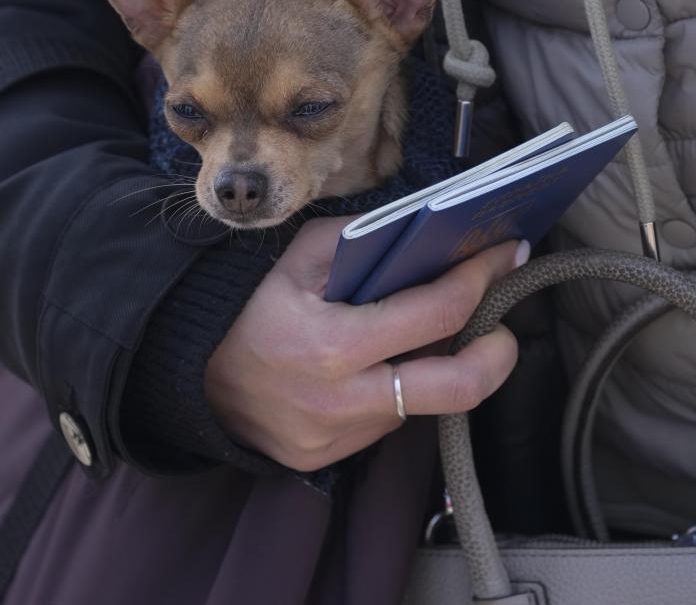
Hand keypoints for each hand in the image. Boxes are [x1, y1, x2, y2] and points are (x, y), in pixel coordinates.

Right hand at [205, 217, 527, 471]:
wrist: (189, 374)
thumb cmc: (250, 304)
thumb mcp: (300, 257)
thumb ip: (365, 243)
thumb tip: (434, 235)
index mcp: (333, 344)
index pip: (438, 313)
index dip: (483, 278)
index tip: (506, 255)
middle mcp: (341, 401)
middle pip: (458, 388)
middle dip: (499, 353)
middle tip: (504, 326)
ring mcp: (337, 438)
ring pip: (423, 406)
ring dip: (440, 369)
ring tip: (438, 335)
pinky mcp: (329, 459)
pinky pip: (388, 424)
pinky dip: (398, 391)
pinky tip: (386, 365)